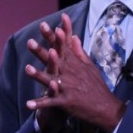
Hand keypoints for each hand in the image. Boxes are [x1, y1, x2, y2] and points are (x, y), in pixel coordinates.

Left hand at [25, 14, 126, 132]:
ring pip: (50, 80)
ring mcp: (67, 88)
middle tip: (30, 41)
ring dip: (38, 75)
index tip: (46, 24)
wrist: (105, 107)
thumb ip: (80, 52)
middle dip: (41, 51)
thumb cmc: (97, 86)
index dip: (54, 36)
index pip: (62, 47)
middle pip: (53, 60)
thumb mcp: (90, 66)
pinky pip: (50, 103)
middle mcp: (70, 74)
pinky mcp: (66, 102)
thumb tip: (74, 37)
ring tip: (27, 69)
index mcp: (74, 65)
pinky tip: (28, 105)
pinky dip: (39, 104)